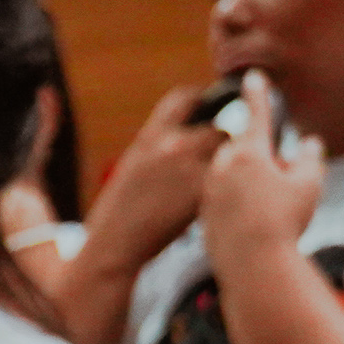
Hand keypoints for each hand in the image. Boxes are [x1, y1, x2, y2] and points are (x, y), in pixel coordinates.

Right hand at [74, 83, 224, 268]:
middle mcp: (170, 144)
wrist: (113, 245)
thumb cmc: (117, 214)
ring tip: (222, 182)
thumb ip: (158, 150)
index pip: (185, 99)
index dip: (202, 101)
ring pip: (228, 151)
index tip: (211, 108)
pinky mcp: (203, 190)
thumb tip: (182, 142)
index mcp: (149, 136)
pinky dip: (228, 186)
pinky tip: (221, 201)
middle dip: (222, 142)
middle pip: (216, 127)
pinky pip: (228, 177)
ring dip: (230, 162)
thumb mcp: (132, 168)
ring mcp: (188, 166)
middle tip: (222, 159)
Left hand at [197, 76, 326, 270]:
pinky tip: (248, 222)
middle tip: (277, 184)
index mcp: (248, 152)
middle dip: (258, 158)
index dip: (257, 94)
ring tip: (264, 209)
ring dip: (245, 181)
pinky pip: (221, 198)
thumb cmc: (284, 222)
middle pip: (242, 149)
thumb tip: (308, 143)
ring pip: (229, 174)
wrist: (251, 266)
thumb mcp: (308, 185)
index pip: (255, 114)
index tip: (251, 77)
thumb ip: (309, 158)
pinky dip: (234, 203)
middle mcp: (222, 165)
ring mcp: (208, 188)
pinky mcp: (201, 211)